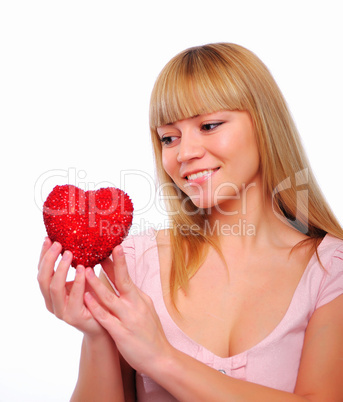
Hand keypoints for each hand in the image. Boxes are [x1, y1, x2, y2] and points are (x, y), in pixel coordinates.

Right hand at [37, 238, 105, 337]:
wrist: (105, 324)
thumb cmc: (94, 298)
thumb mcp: (84, 278)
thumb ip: (79, 264)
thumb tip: (81, 239)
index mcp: (51, 292)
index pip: (42, 271)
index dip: (43, 255)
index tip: (49, 239)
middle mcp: (52, 302)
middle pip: (43, 278)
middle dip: (49, 260)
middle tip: (58, 244)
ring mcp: (61, 311)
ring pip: (54, 288)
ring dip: (61, 269)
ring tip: (69, 254)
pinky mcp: (74, 317)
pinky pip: (74, 298)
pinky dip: (78, 282)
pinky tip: (83, 270)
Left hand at [84, 245, 171, 373]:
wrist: (160, 358)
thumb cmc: (151, 333)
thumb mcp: (146, 309)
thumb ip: (135, 296)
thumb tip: (126, 281)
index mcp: (140, 299)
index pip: (127, 277)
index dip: (118, 263)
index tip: (111, 248)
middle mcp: (135, 305)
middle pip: (123, 281)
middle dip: (114, 264)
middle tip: (102, 250)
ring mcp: (128, 319)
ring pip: (110, 298)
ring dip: (97, 283)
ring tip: (85, 271)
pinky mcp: (121, 333)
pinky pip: (106, 318)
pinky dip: (96, 307)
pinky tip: (86, 298)